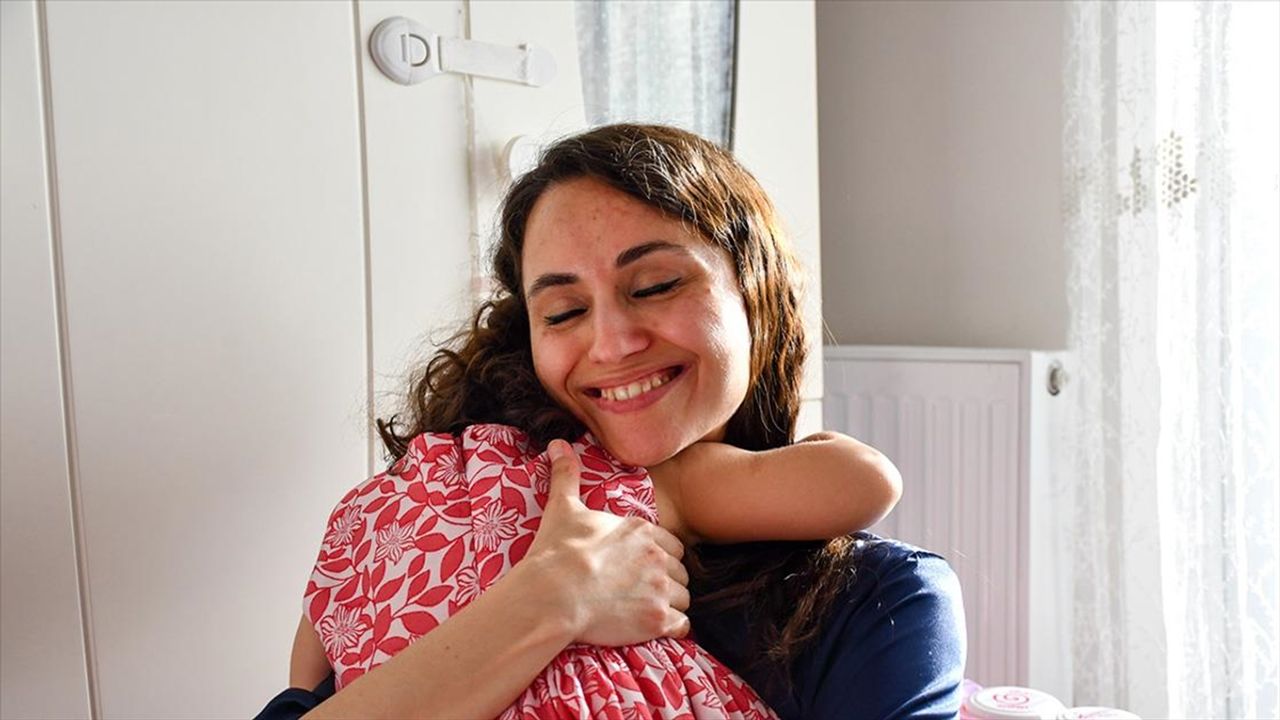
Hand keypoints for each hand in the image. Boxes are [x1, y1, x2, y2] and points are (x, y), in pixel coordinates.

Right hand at [522, 439, 690, 645]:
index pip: (673, 545)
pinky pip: (682, 625)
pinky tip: (653, 626)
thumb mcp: (563, 508)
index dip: (662, 557)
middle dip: (667, 581)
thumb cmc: (557, 552)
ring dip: (670, 604)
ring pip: (683, 597)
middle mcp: (658, 557)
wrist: (551, 594)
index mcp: (642, 530)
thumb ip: (566, 475)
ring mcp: (660, 588)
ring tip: (645, 610)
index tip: (643, 567)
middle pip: (680, 572)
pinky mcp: (657, 619)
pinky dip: (672, 627)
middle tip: (642, 591)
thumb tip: (558, 444)